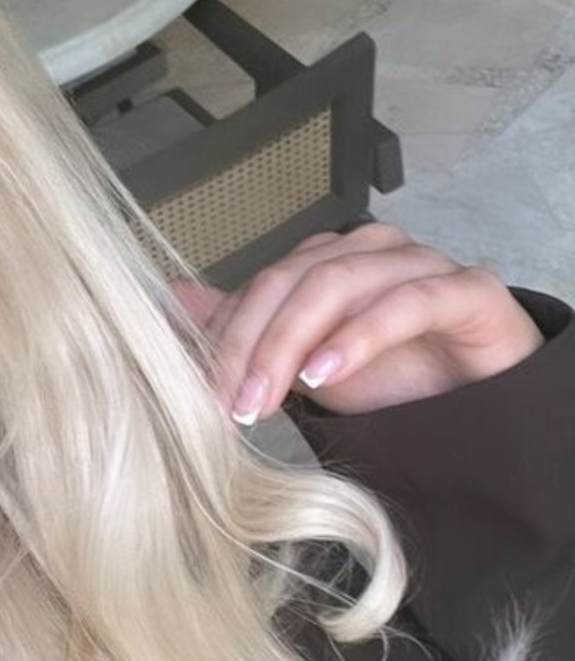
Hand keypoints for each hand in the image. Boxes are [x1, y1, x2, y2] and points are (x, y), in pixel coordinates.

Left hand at [172, 224, 544, 423]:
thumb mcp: (308, 369)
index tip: (202, 391)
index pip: (261, 286)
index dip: (227, 337)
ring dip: (292, 343)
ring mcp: (419, 264)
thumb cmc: (400, 380)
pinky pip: (407, 301)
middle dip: (252, 345)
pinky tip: (328, 375)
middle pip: (291, 281)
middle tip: (232, 404)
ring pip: (338, 284)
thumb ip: (250, 334)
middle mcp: (370, 252)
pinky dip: (360, 337)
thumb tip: (175, 304)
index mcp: (329, 262)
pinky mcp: (467, 290)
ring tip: (268, 397)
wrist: (484, 408)